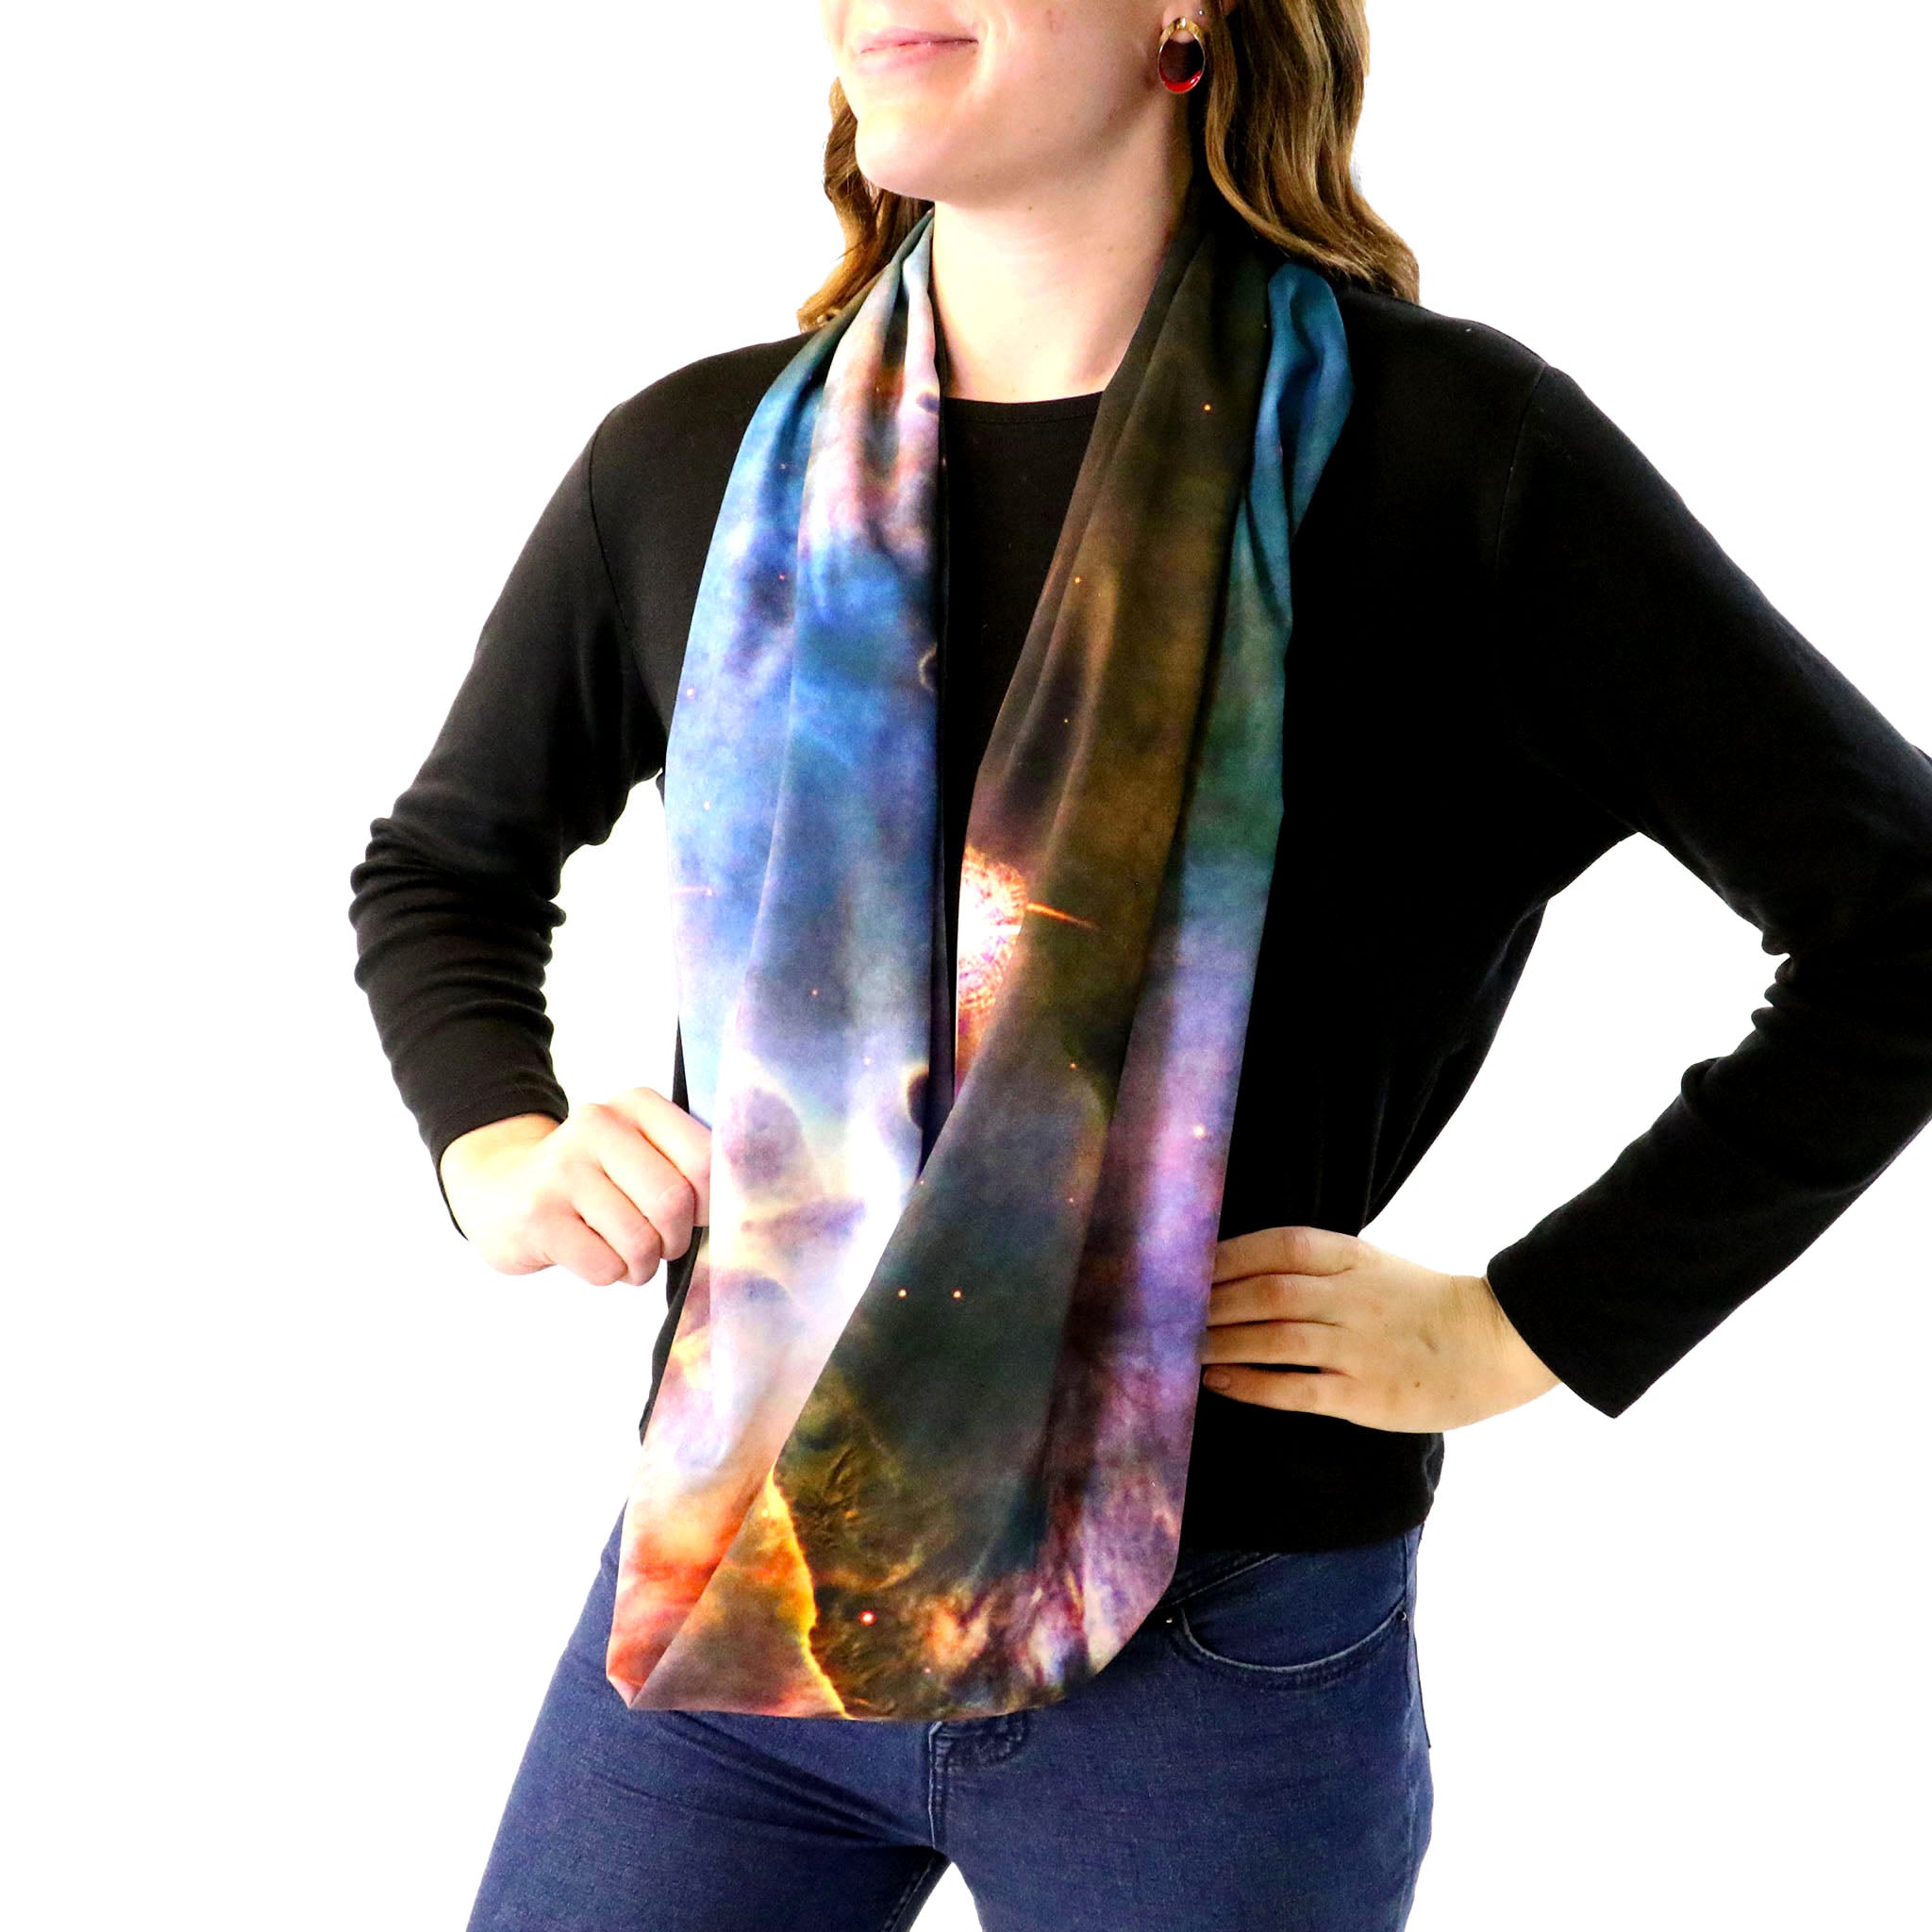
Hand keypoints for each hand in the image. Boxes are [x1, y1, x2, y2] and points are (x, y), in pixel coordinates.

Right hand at [437, 1088, 711, 1288]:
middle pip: (673, 1203)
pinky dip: (610, 1273)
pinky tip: (592, 1252)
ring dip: (641, 1264)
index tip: (695, 1214)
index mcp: (636, 1105)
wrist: (500, 1190)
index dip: (711, 1203)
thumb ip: (688, 1165)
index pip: (705, 1159)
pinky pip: (605, 1267)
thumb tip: (745, 1209)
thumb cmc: (591, 1179)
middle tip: (661, 1242)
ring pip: (640, 1242)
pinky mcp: (538, 1215)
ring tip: (625, 1252)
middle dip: (675, 1239)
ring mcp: (563, 1169)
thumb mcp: (637, 1150)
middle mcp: (598, 1125)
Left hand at [1197, 1223, 1560, 1431]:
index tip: (1182, 1267)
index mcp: (1351, 1258)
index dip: (1225, 1255)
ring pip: (1273, 1339)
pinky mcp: (1364, 1395)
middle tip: (1165, 1316)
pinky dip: (1251, 1384)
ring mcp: (1358, 1346)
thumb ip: (1314, 1265)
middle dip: (1209, 1304)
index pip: (1277, 1246)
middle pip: (1264, 1292)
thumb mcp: (1370, 1265)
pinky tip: (1219, 1382)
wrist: (1495, 1343)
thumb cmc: (1421, 1304)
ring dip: (1219, 1343)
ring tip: (1180, 1350)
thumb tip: (1237, 1269)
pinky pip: (1295, 1388)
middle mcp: (1350, 1297)